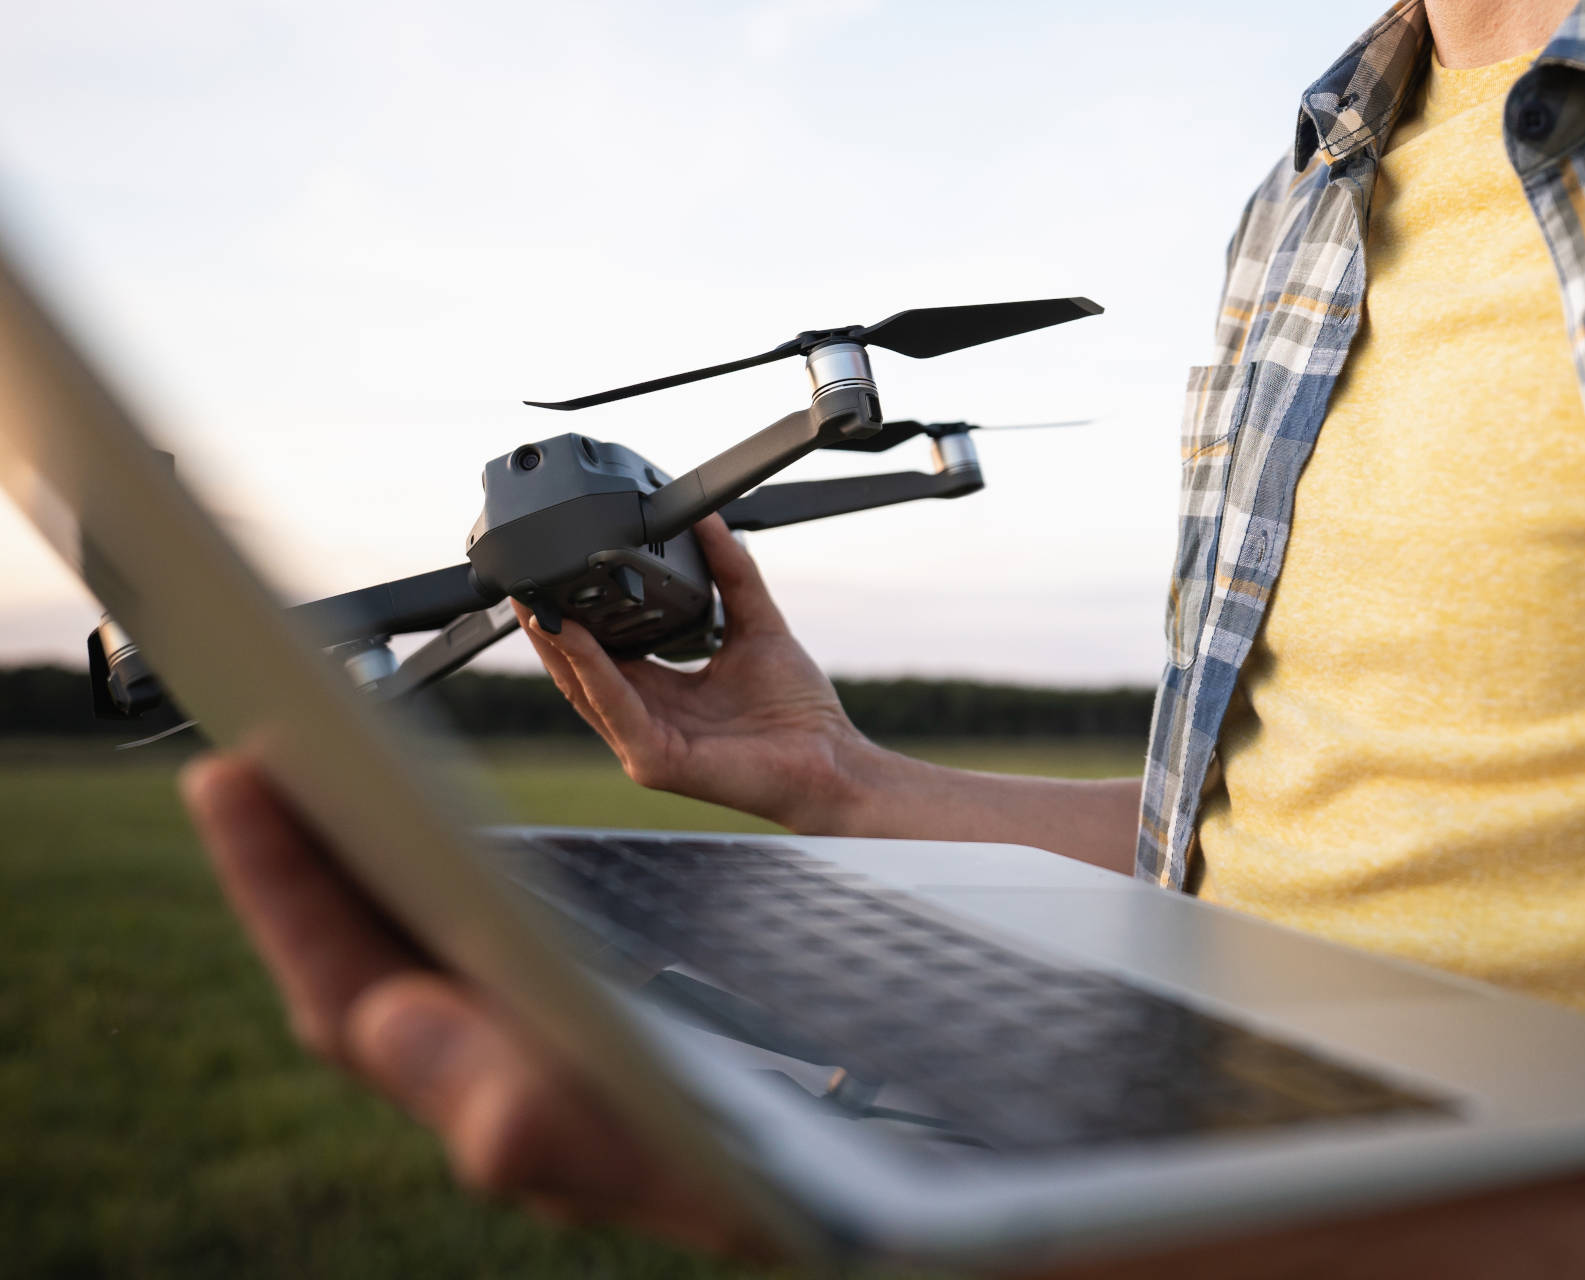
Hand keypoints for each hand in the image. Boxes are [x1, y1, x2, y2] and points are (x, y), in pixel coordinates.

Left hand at [177, 752, 772, 1257]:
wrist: (848, 1181)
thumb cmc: (768, 1170)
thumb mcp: (665, 1143)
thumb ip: (524, 1111)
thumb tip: (387, 1019)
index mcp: (500, 1109)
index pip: (351, 997)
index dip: (281, 889)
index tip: (234, 778)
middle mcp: (496, 1085)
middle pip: (357, 970)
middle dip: (292, 866)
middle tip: (244, 761)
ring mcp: (528, 1059)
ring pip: (404, 964)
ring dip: (348, 872)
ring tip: (311, 783)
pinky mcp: (567, 1029)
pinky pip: (464, 960)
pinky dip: (422, 892)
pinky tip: (427, 850)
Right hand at [517, 515, 875, 831]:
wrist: (832, 764)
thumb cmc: (800, 713)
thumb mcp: (757, 625)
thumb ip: (732, 573)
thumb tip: (709, 520)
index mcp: (662, 692)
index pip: (604, 651)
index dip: (576, 615)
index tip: (556, 571)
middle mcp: (645, 719)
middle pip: (581, 671)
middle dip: (550, 628)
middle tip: (525, 582)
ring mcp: (645, 744)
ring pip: (586, 689)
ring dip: (558, 646)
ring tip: (536, 604)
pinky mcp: (655, 761)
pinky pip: (614, 709)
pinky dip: (591, 671)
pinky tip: (575, 638)